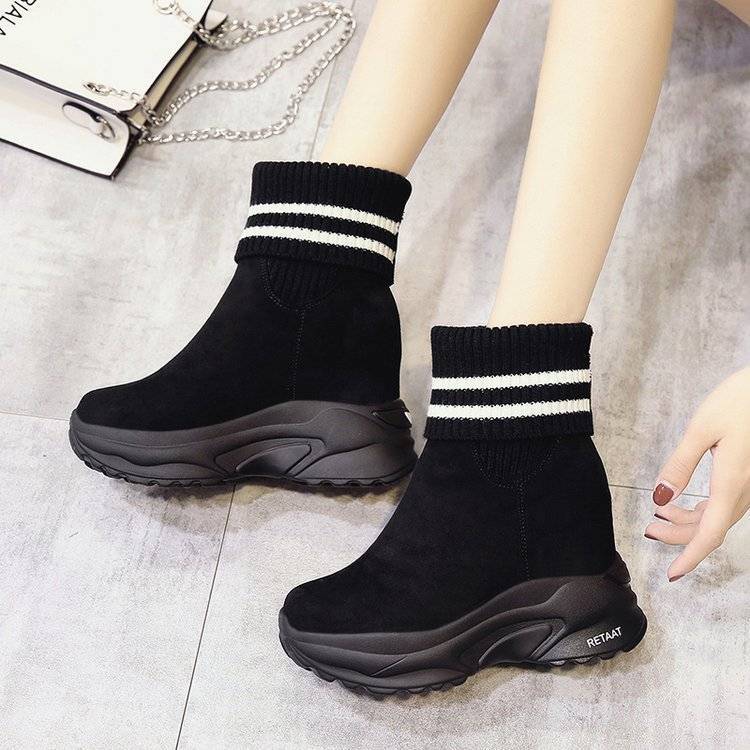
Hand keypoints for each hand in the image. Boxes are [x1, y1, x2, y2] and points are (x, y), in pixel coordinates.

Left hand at [645, 367, 749, 580]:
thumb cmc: (742, 400)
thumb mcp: (702, 429)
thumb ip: (680, 464)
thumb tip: (661, 497)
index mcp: (734, 482)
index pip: (711, 533)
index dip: (690, 556)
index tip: (672, 575)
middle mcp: (748, 489)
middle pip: (713, 527)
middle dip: (679, 536)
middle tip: (649, 530)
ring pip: (719, 516)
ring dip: (689, 522)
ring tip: (658, 516)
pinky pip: (728, 503)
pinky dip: (703, 509)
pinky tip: (682, 503)